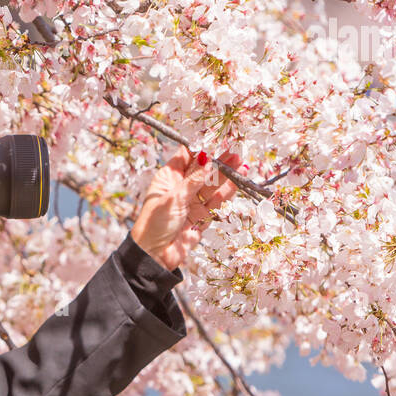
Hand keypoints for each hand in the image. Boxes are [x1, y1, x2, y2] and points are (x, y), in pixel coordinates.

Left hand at [131, 145, 241, 270]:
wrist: (155, 255)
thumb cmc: (154, 224)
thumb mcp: (174, 198)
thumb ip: (194, 180)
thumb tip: (207, 158)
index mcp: (168, 178)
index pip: (186, 157)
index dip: (200, 149)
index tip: (216, 139)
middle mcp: (181, 188)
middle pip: (203, 170)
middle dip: (218, 161)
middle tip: (234, 151)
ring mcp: (193, 202)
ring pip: (212, 185)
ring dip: (226, 175)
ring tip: (240, 163)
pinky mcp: (202, 217)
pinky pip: (217, 201)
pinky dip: (227, 191)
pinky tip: (238, 180)